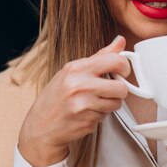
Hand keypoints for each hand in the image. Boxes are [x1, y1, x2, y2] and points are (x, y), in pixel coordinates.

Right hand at [18, 36, 130, 166]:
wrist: (41, 125)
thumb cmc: (55, 96)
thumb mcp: (72, 71)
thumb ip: (99, 57)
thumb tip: (120, 41)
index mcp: (76, 68)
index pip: (115, 61)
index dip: (124, 66)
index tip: (122, 71)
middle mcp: (80, 85)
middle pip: (121, 87)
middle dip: (119, 90)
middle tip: (108, 90)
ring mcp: (84, 105)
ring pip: (117, 103)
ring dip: (110, 104)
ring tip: (94, 102)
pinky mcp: (88, 121)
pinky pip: (107, 116)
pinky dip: (100, 115)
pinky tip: (86, 112)